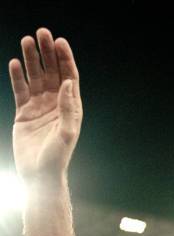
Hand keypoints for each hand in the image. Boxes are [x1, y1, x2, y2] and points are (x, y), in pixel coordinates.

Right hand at [9, 28, 82, 181]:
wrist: (39, 176)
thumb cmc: (57, 158)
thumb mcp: (66, 133)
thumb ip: (67, 108)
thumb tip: (67, 83)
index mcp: (71, 108)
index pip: (69, 77)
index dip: (65, 59)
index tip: (59, 42)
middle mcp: (56, 105)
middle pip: (52, 73)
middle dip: (47, 53)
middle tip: (42, 33)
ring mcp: (39, 108)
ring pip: (35, 78)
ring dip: (31, 59)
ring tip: (26, 40)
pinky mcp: (24, 114)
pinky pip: (20, 90)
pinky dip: (17, 77)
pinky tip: (14, 63)